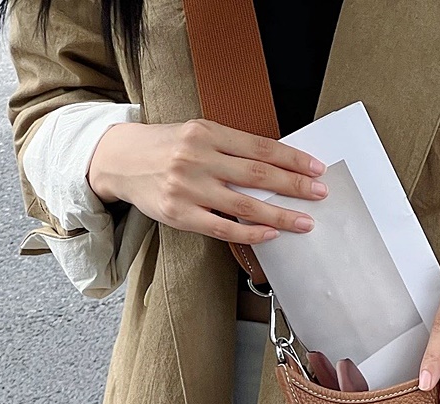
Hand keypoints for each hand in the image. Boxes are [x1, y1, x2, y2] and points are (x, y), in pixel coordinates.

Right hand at [87, 118, 328, 244]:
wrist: (118, 159)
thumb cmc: (167, 148)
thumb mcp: (198, 134)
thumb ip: (232, 148)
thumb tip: (277, 165)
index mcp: (207, 132)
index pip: (260, 147)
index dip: (292, 159)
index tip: (316, 169)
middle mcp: (198, 158)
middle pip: (257, 175)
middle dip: (294, 185)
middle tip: (320, 193)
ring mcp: (188, 187)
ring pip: (245, 205)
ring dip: (280, 215)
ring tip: (305, 221)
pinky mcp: (180, 214)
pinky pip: (223, 228)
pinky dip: (250, 233)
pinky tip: (271, 234)